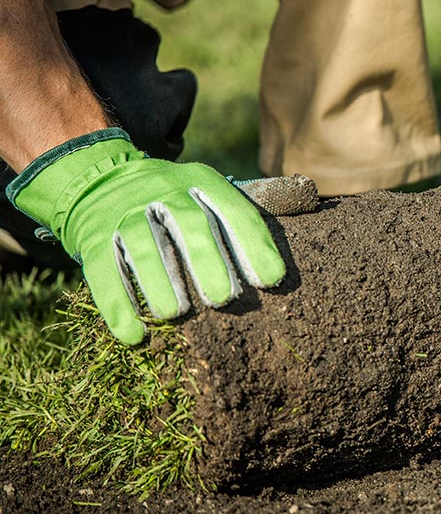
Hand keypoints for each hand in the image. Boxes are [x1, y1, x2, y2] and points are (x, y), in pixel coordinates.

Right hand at [7, 129, 286, 343]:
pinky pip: (102, 270)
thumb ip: (235, 221)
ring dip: (160, 281)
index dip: (254, 245)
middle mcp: (162, 190)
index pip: (234, 210)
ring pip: (143, 245)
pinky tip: (133, 335)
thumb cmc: (170, 201)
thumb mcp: (203, 192)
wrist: (95, 177)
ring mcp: (124, 211)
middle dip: (209, 261)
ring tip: (176, 313)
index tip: (271, 281)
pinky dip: (117, 305)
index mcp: (200, 181)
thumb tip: (276, 274)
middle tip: (224, 298)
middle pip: (189, 223)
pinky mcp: (92, 237)